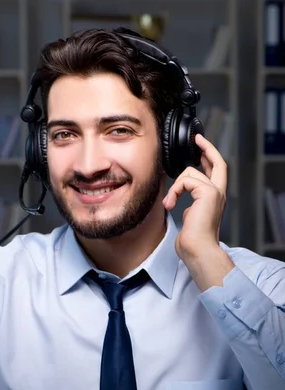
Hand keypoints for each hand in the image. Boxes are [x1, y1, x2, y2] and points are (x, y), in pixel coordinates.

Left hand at [162, 134, 226, 262]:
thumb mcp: (191, 216)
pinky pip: (186, 180)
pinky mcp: (208, 193)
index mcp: (215, 199)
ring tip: (169, 203)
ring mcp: (215, 192)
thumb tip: (182, 200)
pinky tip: (170, 204)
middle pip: (218, 162)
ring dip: (174, 187)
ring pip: (190, 172)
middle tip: (197, 139)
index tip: (200, 146)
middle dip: (207, 148)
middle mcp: (219, 194)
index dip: (210, 157)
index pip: (216, 172)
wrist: (198, 250)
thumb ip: (191, 205)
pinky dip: (174, 191)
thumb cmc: (193, 241)